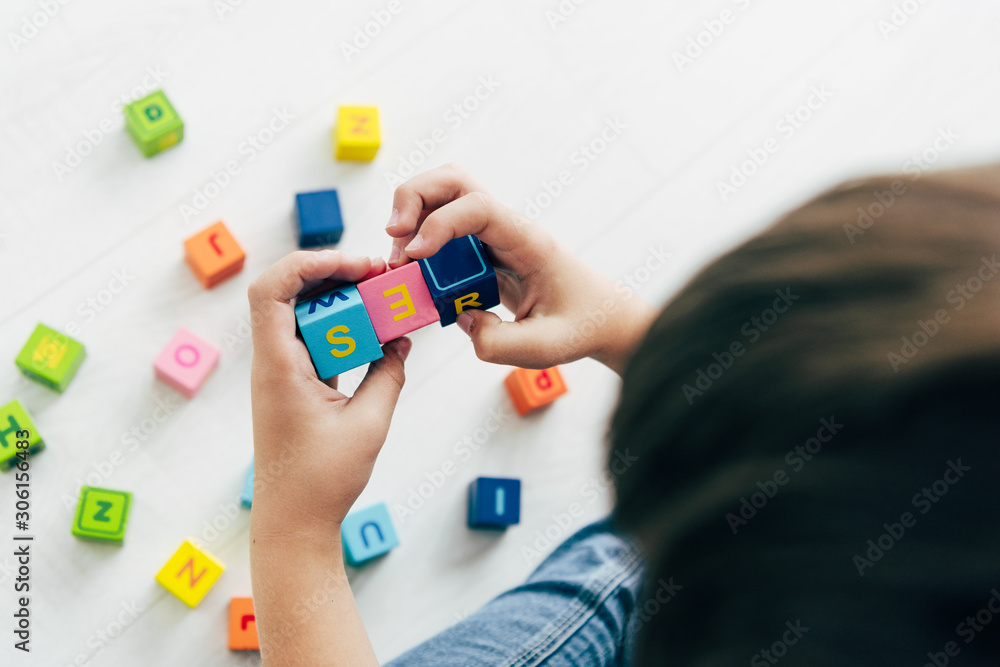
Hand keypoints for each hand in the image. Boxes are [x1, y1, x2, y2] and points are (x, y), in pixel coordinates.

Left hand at [247, 250, 407, 665]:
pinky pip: (314, 340)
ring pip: (302, 314)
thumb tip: (401, 341)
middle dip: (334, 274)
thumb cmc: (322, 481)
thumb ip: (389, 374)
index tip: (356, 264)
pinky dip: (342, 328)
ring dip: (339, 300)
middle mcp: (272, 363)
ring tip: (381, 299)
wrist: (293, 523)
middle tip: (379, 275)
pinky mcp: (293, 386)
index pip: (271, 289)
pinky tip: (375, 334)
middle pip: (288, 293)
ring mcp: (280, 374)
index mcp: (279, 367)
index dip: (309, 262)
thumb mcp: (369, 424)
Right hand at [385, 164, 656, 373]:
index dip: (440, 224)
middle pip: (453, 180)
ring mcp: (494, 235)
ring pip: (444, 196)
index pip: (479, 207)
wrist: (600, 317)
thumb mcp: (545, 346)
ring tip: (399, 261)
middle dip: (413, 198)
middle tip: (394, 239)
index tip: (415, 256)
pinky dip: (419, 238)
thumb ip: (498, 342)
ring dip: (411, 217)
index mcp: (528, 240)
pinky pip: (443, 227)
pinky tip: (413, 271)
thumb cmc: (580, 325)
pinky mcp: (482, 250)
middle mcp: (508, 227)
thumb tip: (462, 320)